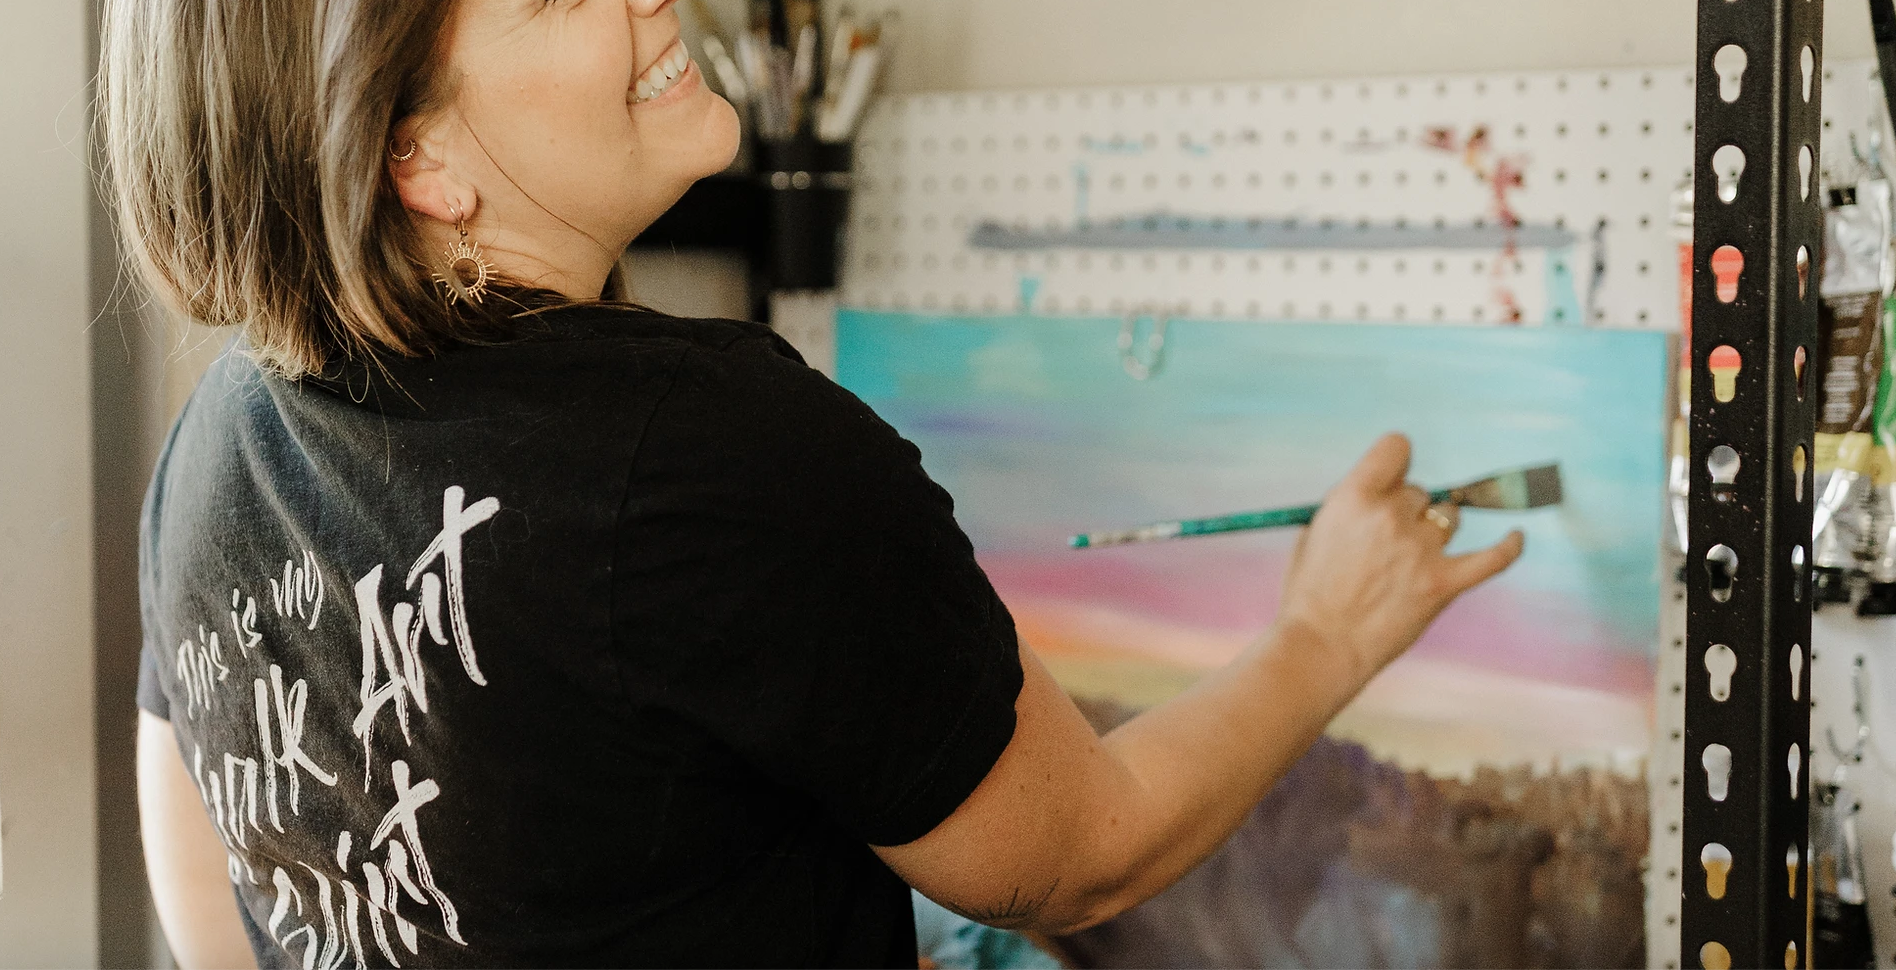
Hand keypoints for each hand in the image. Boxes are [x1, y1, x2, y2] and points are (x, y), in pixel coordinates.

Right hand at [1273, 433, 1524, 687]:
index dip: (1395, 462)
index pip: (1397, 448)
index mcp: (1355, 498)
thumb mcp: (1315, 533)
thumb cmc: (1310, 594)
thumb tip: (1383, 492)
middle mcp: (1391, 517)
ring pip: (1449, 517)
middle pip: (1420, 491)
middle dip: (1406, 510)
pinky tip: (1517, 536)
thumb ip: (1349, 506)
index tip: (1391, 478)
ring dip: (1435, 530)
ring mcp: (1421, 550)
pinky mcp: (1444, 584)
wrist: (1320, 647)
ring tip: (1410, 561)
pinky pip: (1494, 558)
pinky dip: (1509, 546)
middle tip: (1385, 545)